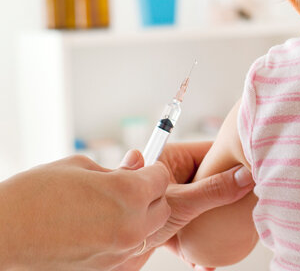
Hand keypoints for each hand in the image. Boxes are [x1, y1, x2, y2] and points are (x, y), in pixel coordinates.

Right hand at [0, 154, 169, 270]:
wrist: (2, 236)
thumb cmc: (35, 195)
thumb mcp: (81, 167)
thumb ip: (118, 167)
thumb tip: (138, 161)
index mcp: (128, 193)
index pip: (162, 177)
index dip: (149, 170)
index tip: (137, 169)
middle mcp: (131, 225)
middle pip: (162, 206)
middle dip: (149, 194)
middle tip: (125, 188)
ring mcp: (119, 252)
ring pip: (149, 230)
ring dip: (140, 217)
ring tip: (108, 209)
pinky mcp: (106, 270)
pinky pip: (129, 250)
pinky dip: (123, 238)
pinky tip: (98, 228)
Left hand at [112, 142, 253, 270]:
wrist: (102, 255)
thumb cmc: (128, 218)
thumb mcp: (180, 203)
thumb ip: (212, 190)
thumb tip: (245, 176)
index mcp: (170, 158)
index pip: (209, 151)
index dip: (232, 157)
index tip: (254, 164)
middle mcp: (170, 176)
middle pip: (209, 178)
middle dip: (227, 193)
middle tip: (248, 203)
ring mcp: (168, 200)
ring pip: (202, 204)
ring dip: (214, 222)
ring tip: (233, 234)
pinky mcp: (165, 222)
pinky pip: (190, 226)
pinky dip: (197, 243)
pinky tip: (205, 260)